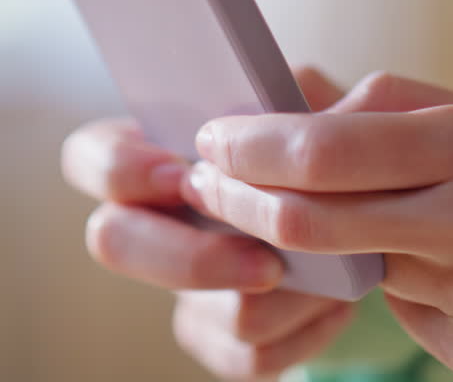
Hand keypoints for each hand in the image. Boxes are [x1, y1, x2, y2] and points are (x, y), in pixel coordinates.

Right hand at [60, 68, 359, 378]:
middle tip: (266, 260)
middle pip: (112, 243)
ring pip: (203, 311)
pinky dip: (305, 330)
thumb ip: (290, 97)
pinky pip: (248, 356)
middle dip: (191, 257)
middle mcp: (154, 222)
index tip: (178, 173)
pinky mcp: (220, 337)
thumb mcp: (312, 103)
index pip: (90, 156)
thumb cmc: (320, 145)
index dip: (117, 168)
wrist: (363, 214)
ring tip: (338, 270)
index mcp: (155, 152)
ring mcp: (182, 286)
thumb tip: (289, 118)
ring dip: (283, 295)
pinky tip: (336, 302)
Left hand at [182, 71, 452, 379]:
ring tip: (288, 211)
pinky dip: (366, 285)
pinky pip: (385, 311)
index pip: (326, 152)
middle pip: (313, 224)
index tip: (212, 140)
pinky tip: (391, 261)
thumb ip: (368, 110)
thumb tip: (264, 120)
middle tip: (203, 182)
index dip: (252, 148)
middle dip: (238, 202)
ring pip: (342, 271)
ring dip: (298, 245)